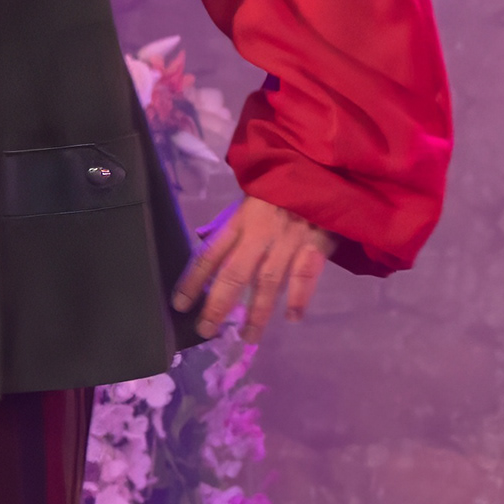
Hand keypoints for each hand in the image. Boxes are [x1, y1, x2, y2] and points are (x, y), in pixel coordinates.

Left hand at [174, 196, 334, 341]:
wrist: (323, 167)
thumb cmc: (285, 186)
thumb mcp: (253, 198)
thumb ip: (236, 223)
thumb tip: (208, 243)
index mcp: (241, 220)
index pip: (210, 254)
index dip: (193, 281)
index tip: (179, 305)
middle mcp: (261, 234)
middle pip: (234, 274)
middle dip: (218, 305)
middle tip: (206, 330)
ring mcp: (289, 241)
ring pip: (268, 282)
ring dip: (257, 313)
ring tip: (249, 336)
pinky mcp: (316, 245)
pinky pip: (305, 276)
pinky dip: (298, 299)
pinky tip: (292, 318)